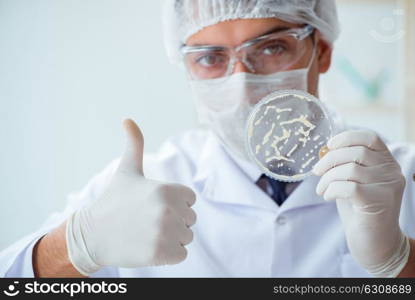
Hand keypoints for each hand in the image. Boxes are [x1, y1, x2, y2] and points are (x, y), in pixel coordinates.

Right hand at [66, 119, 196, 275]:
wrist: (93, 235)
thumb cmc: (113, 201)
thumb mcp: (126, 171)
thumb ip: (134, 145)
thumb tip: (127, 119)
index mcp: (166, 189)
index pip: (190, 199)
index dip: (176, 203)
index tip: (154, 205)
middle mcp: (168, 210)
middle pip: (190, 219)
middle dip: (174, 221)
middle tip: (148, 221)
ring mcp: (164, 233)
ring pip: (186, 237)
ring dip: (171, 238)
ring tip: (147, 234)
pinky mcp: (160, 254)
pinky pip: (181, 255)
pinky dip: (168, 255)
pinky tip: (149, 248)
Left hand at [313, 130, 409, 276]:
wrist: (375, 244)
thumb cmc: (361, 210)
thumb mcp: (353, 182)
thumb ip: (346, 165)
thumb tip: (324, 151)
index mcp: (388, 163)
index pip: (371, 138)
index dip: (347, 137)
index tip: (329, 145)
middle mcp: (392, 172)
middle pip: (356, 152)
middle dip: (329, 160)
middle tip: (317, 172)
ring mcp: (387, 187)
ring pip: (349, 170)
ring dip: (327, 178)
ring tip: (322, 189)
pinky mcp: (378, 202)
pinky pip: (347, 187)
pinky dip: (331, 189)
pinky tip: (328, 197)